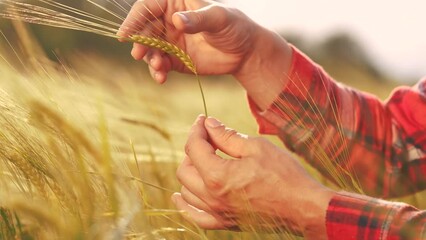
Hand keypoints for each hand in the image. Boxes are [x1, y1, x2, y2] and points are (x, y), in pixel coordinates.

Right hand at [119, 0, 256, 81]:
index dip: (134, 19)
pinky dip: (158, 71)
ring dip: (149, 59)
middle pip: (144, 29)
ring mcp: (170, 41)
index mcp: (174, 2)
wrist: (243, 51)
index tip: (124, 35)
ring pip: (150, 49)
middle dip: (140, 43)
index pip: (147, 7)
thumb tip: (177, 20)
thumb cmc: (234, 26)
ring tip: (159, 68)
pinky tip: (161, 78)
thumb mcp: (219, 18)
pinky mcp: (174, 59)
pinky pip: (160, 65)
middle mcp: (168, 21)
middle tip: (140, 55)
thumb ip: (199, 19)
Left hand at [173, 115, 334, 237]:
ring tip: (200, 160)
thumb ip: (226, 136)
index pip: (194, 147)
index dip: (196, 129)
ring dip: (189, 173)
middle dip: (192, 149)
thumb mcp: (256, 147)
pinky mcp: (226, 222)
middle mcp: (212, 197)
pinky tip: (182, 196)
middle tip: (207, 138)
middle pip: (185, 169)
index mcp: (217, 175)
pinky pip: (196, 216)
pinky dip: (186, 205)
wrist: (303, 207)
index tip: (202, 120)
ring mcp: (217, 213)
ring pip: (187, 192)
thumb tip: (208, 124)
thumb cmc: (284, 175)